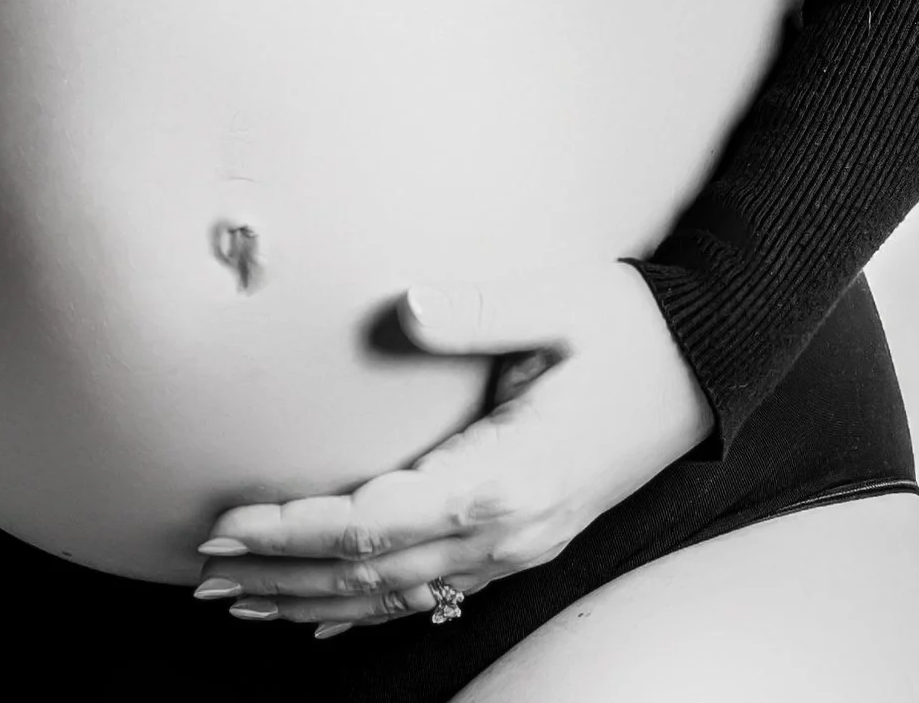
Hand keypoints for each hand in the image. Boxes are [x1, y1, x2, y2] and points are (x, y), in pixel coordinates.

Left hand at [189, 262, 711, 637]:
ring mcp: (519, 544)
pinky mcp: (525, 539)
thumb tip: (406, 305)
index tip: (232, 522)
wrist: (710, 365)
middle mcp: (510, 529)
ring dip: (315, 602)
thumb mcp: (561, 302)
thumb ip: (479, 307)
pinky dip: (371, 610)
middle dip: (286, 576)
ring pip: (398, 596)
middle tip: (208, 571)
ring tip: (243, 601)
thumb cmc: (633, 326)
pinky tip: (327, 616)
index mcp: (509, 474)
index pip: (378, 519)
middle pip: (375, 573)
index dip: (298, 530)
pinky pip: (434, 594)